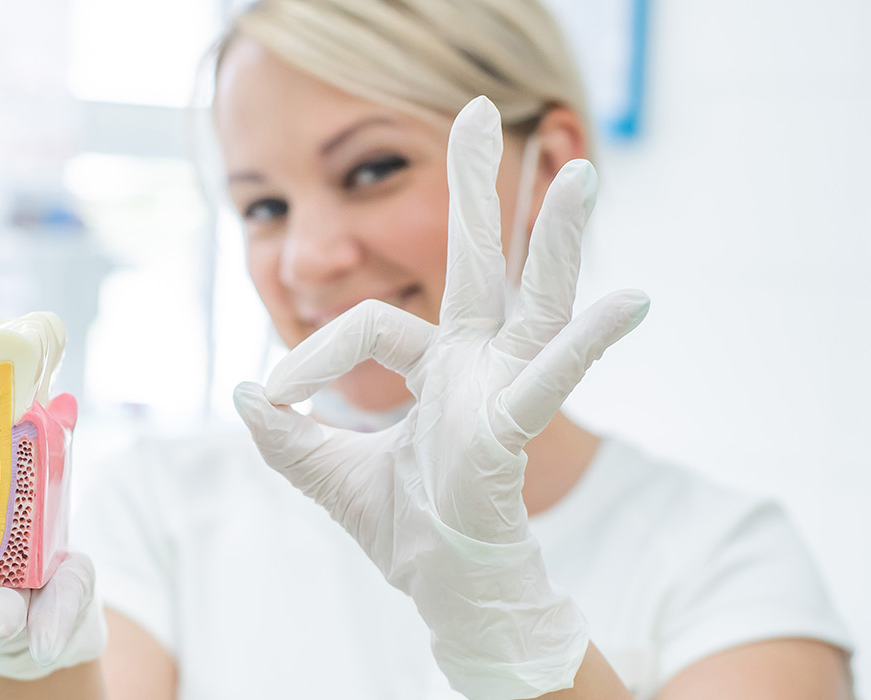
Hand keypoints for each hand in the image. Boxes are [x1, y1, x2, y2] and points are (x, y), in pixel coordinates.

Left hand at [232, 97, 648, 699]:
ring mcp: (503, 387)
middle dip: (479, 186)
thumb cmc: (403, 528)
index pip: (370, 323)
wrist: (440, 590)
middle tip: (478, 110)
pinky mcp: (513, 424)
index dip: (311, 355)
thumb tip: (242, 392)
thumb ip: (283, 433)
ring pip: (535, 299)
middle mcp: (479, 362)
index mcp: (438, 362)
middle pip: (481, 259)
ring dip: (555, 236)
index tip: (273, 397)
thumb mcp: (326, 471)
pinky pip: (551, 376)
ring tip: (582, 170)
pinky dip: (589, 341)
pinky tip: (628, 301)